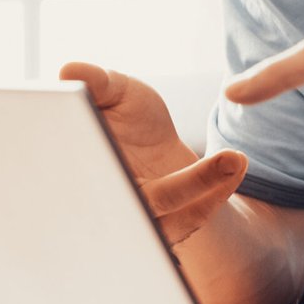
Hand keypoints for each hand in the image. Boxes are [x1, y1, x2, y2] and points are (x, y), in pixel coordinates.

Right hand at [60, 61, 247, 244]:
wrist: (145, 145)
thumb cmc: (123, 116)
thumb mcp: (114, 91)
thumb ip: (96, 82)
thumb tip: (68, 71)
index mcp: (79, 178)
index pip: (84, 185)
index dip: (110, 173)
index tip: (139, 149)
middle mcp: (103, 210)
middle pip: (134, 208)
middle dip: (181, 186)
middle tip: (224, 159)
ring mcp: (134, 227)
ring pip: (166, 221)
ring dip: (204, 188)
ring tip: (234, 157)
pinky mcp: (163, 233)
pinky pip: (190, 220)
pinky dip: (214, 196)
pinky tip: (236, 164)